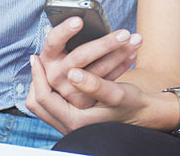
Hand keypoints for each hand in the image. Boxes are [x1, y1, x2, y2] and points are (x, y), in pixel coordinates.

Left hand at [26, 56, 174, 134]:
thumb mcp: (116, 93)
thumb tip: (73, 73)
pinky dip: (54, 84)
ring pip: (46, 100)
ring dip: (45, 79)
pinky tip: (56, 70)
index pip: (42, 98)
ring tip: (41, 62)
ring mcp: (71, 119)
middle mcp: (69, 123)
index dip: (37, 76)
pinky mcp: (76, 112)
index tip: (35, 56)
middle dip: (38, 77)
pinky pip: (56, 98)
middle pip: (39, 101)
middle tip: (36, 57)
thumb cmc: (131, 104)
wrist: (144, 113)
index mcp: (75, 121)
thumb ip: (94, 85)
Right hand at [28, 16, 141, 109]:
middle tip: (124, 33)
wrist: (76, 85)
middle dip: (105, 44)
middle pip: (79, 57)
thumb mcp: (66, 48)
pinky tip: (133, 54)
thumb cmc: (72, 54)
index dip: (64, 30)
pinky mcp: (84, 101)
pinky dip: (122, 65)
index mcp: (48, 57)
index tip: (79, 20)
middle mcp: (54, 75)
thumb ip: (73, 39)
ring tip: (135, 39)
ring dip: (120, 53)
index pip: (53, 41)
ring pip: (97, 70)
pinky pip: (107, 82)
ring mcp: (68, 91)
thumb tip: (85, 21)